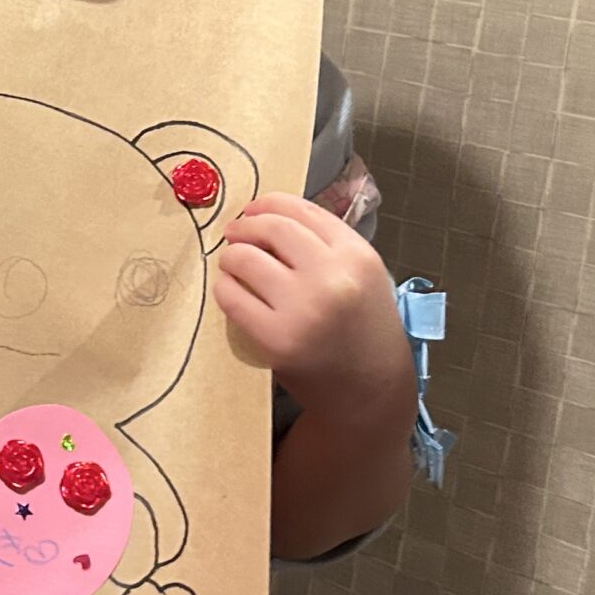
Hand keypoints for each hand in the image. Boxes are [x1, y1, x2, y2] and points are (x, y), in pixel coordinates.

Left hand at [212, 194, 405, 419]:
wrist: (370, 390)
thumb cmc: (362, 328)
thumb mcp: (363, 274)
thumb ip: (326, 242)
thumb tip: (268, 213)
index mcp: (357, 256)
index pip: (300, 210)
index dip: (268, 204)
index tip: (252, 210)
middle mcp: (332, 277)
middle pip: (271, 228)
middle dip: (244, 226)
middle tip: (234, 233)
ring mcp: (303, 309)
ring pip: (244, 258)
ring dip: (231, 256)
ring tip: (233, 264)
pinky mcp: (276, 338)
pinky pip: (231, 296)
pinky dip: (224, 287)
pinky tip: (231, 290)